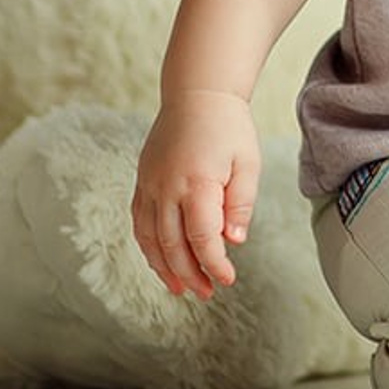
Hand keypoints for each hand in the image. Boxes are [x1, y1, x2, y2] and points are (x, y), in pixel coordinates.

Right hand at [131, 89, 262, 299]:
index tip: (226, 280)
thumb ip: (241, 202)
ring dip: (164, 268)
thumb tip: (234, 241)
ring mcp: (149, 186)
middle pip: (172, 244)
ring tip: (181, 288)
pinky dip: (148, 248)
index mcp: (197, 182)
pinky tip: (162, 262)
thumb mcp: (248, 161)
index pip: (202, 237)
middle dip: (190, 273)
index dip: (214, 263)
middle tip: (206, 292)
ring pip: (150, 239)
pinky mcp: (142, 183)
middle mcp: (166, 188)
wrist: (197, 95)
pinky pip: (140, 224)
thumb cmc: (229, 128)